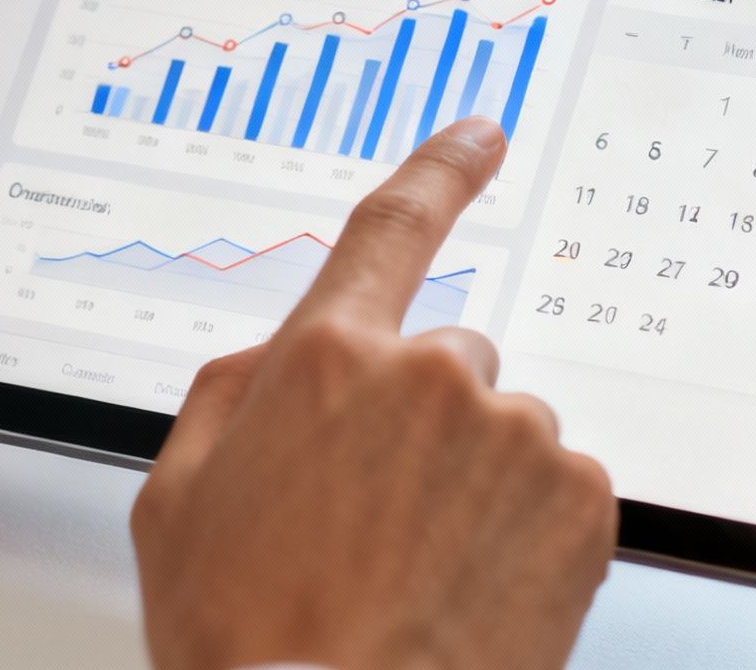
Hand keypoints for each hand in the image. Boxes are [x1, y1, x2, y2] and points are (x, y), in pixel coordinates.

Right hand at [131, 118, 616, 669]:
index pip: (392, 227)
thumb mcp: (176, 505)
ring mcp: (513, 434)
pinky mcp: (579, 500)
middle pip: (448, 357)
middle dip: (422, 418)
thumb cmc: (249, 639)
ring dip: (476, 481)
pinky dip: (529, 531)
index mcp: (326, 359)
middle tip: (379, 517)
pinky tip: (473, 588)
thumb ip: (224, 398)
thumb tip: (270, 357)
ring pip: (505, 429)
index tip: (480, 134)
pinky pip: (559, 488)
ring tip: (421, 571)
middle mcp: (431, 376)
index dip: (440, 169)